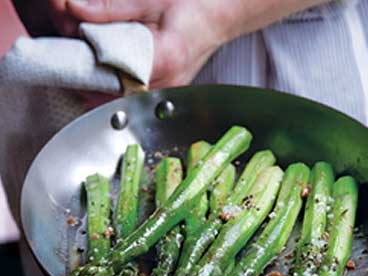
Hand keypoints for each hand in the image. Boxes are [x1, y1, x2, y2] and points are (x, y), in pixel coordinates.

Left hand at [60, 0, 231, 87]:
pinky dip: (117, 87)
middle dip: (90, 81)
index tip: (72, 59)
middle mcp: (168, 82)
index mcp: (165, 57)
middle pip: (116, 92)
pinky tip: (109, 74)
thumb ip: (112, 7)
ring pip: (124, 99)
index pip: (114, 75)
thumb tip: (77, 11)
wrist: (219, 18)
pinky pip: (135, 96)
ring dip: (102, 86)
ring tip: (89, 67)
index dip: (88, 70)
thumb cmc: (195, 8)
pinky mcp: (167, 91)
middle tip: (76, 63)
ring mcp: (169, 90)